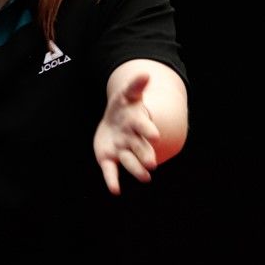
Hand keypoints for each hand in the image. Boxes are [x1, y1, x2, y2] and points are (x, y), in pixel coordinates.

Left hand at [94, 72, 159, 193]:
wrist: (117, 122)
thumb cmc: (124, 107)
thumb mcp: (127, 94)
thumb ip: (135, 86)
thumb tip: (144, 73)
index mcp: (137, 123)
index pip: (143, 126)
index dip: (148, 130)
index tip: (155, 135)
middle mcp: (132, 140)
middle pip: (139, 148)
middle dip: (145, 155)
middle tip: (151, 163)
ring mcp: (122, 150)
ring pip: (130, 161)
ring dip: (136, 169)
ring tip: (145, 178)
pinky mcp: (109, 160)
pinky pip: (111, 171)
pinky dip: (112, 181)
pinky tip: (114, 191)